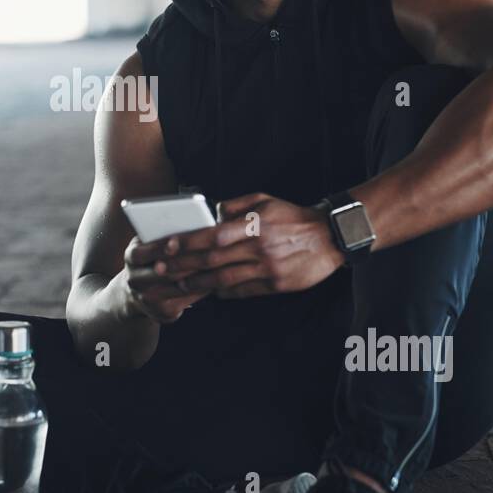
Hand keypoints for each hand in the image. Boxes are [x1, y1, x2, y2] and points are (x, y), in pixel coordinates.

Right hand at [120, 235, 211, 323]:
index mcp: (131, 257)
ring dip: (199, 275)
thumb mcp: (150, 243)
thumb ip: (164, 233)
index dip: (160, 247)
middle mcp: (134, 280)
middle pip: (164, 272)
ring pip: (179, 287)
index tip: (177, 241)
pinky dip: (203, 288)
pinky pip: (188, 299)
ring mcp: (148, 299)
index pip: (143, 252)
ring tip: (218, 263)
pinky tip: (217, 278)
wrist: (137, 293)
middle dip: (188, 261)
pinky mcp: (164, 313)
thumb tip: (192, 223)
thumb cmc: (153, 257)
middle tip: (210, 251)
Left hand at [158, 192, 344, 298]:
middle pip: (212, 260)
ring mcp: (267, 269)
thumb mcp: (265, 200)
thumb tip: (210, 214)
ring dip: (199, 284)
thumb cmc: (293, 217)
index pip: (212, 236)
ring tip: (180, 285)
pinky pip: (243, 291)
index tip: (167, 247)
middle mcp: (258, 248)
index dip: (187, 243)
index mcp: (253, 225)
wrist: (330, 237)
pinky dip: (224, 292)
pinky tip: (210, 291)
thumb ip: (235, 206)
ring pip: (224, 280)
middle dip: (183, 266)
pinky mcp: (276, 285)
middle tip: (162, 270)